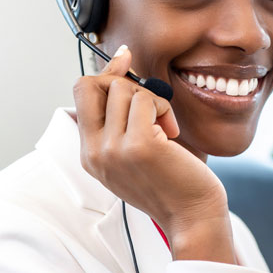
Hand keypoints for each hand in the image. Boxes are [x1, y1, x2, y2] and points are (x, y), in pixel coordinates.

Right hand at [73, 46, 234, 262]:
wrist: (191, 215)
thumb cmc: (171, 179)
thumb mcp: (134, 145)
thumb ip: (121, 111)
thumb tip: (121, 57)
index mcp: (90, 154)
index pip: (80, 94)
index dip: (104, 74)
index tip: (125, 62)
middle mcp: (95, 153)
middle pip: (89, 84)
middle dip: (122, 82)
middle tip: (149, 107)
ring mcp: (113, 149)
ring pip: (122, 89)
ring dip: (151, 99)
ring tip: (165, 127)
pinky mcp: (139, 145)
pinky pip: (146, 100)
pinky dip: (164, 108)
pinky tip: (172, 133)